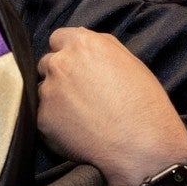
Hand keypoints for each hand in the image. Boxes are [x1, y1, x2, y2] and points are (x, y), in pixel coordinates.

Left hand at [36, 27, 186, 185]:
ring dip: (56, 99)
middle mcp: (60, 63)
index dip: (68, 53)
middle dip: (60, 75)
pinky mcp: (42, 119)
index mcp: (83, 44)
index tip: (77, 67)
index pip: (58, 38)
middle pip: (48, 63)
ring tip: (82, 116)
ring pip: (44, 91)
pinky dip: (56, 123)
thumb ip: (100, 49)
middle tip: (81, 94)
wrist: (141, 146)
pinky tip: (79, 132)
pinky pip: (43, 117)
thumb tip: (83, 49)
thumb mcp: (129, 62)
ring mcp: (48, 91)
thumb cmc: (144, 104)